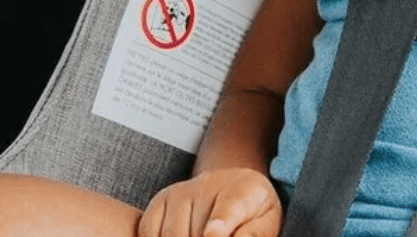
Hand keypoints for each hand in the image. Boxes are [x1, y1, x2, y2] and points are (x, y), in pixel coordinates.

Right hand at [138, 168, 280, 236]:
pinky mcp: (160, 200)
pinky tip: (181, 236)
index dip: (219, 224)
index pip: (229, 208)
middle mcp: (207, 185)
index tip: (213, 234)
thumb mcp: (267, 220)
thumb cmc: (252, 210)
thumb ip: (256, 233)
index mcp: (243, 190)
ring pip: (172, 234)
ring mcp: (180, 191)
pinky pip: (149, 231)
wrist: (234, 185)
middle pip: (196, 231)